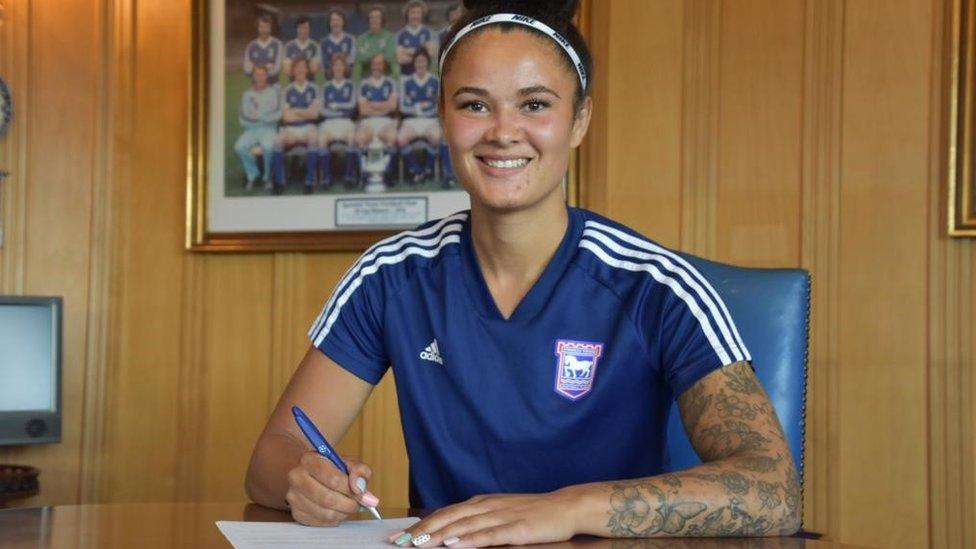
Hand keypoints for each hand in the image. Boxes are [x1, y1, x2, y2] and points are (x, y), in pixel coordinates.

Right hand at [284, 451, 378, 525]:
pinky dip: (334, 520)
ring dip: (343, 513)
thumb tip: (359, 489)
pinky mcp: (296, 512)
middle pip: (328, 499)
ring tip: (348, 506)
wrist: (315, 476)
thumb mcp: (351, 463)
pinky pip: (320, 522)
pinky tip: (337, 510)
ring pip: (325, 513)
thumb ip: (360, 471)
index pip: (333, 479)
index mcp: (310, 459)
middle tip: (357, 503)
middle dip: (348, 504)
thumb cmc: (335, 469)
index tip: (360, 493)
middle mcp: (297, 476)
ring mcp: (293, 496)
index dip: (350, 489)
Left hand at [389, 489, 581, 547]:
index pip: (445, 512)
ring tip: (419, 543)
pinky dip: (468, 539)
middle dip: (423, 530)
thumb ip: (477, 520)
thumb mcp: (500, 512)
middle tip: (401, 542)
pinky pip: (487, 535)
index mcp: (481, 502)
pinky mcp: (515, 529)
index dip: (423, 524)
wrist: (564, 507)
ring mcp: (501, 516)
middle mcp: (487, 506)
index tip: (402, 536)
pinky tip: (454, 544)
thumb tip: (451, 533)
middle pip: (448, 517)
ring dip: (439, 535)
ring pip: (463, 526)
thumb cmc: (532, 513)